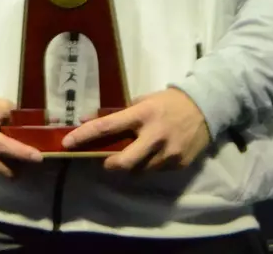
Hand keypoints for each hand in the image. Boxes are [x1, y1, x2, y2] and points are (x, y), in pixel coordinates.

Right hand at [0, 94, 42, 177]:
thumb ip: (16, 114)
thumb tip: (44, 120)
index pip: (2, 146)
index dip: (21, 152)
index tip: (38, 157)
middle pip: (0, 165)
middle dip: (18, 166)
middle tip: (30, 160)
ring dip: (8, 167)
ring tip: (16, 160)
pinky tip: (1, 158)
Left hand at [62, 88, 211, 170]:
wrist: (205, 108)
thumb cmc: (167, 102)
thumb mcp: (142, 101)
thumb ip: (122, 114)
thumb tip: (92, 122)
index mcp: (141, 115)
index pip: (107, 127)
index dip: (85, 136)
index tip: (67, 143)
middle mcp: (154, 136)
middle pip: (124, 161)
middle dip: (110, 164)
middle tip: (105, 161)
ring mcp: (169, 153)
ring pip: (140, 170)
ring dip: (132, 166)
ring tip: (133, 155)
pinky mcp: (180, 164)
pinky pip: (157, 170)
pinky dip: (150, 165)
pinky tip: (153, 155)